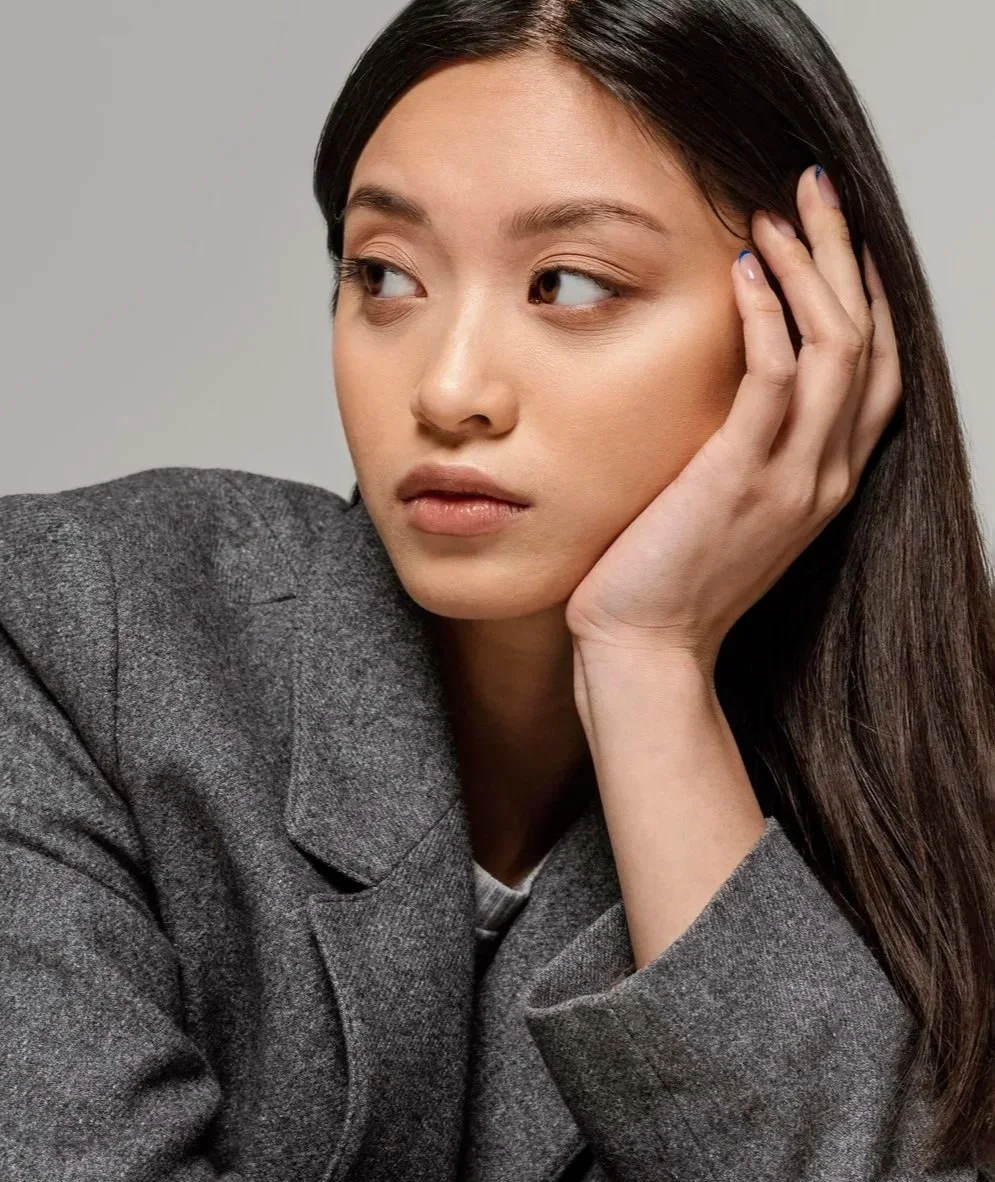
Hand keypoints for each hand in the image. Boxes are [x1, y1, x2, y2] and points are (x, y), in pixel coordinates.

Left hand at [564, 164, 902, 670]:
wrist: (644, 651)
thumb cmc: (661, 580)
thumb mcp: (717, 505)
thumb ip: (737, 449)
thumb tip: (715, 391)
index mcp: (826, 479)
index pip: (876, 366)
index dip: (864, 292)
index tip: (832, 235)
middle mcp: (826, 474)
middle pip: (870, 339)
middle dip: (844, 255)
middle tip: (812, 190)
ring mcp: (793, 477)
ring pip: (838, 346)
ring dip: (808, 270)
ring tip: (773, 215)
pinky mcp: (742, 479)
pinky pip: (777, 380)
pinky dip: (768, 318)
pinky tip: (743, 275)